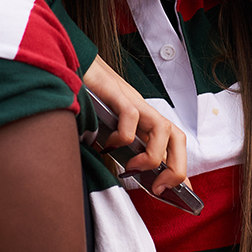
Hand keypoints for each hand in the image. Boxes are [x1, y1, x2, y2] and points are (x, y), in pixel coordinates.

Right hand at [83, 57, 189, 193]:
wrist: (71, 58)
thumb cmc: (85, 92)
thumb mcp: (103, 124)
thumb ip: (114, 144)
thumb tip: (119, 170)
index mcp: (142, 118)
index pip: (173, 144)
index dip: (180, 169)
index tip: (181, 193)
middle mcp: (143, 109)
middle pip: (178, 137)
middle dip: (177, 168)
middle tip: (161, 188)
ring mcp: (131, 100)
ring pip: (164, 129)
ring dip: (153, 157)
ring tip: (133, 168)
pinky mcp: (116, 92)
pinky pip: (131, 116)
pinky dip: (124, 136)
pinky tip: (108, 144)